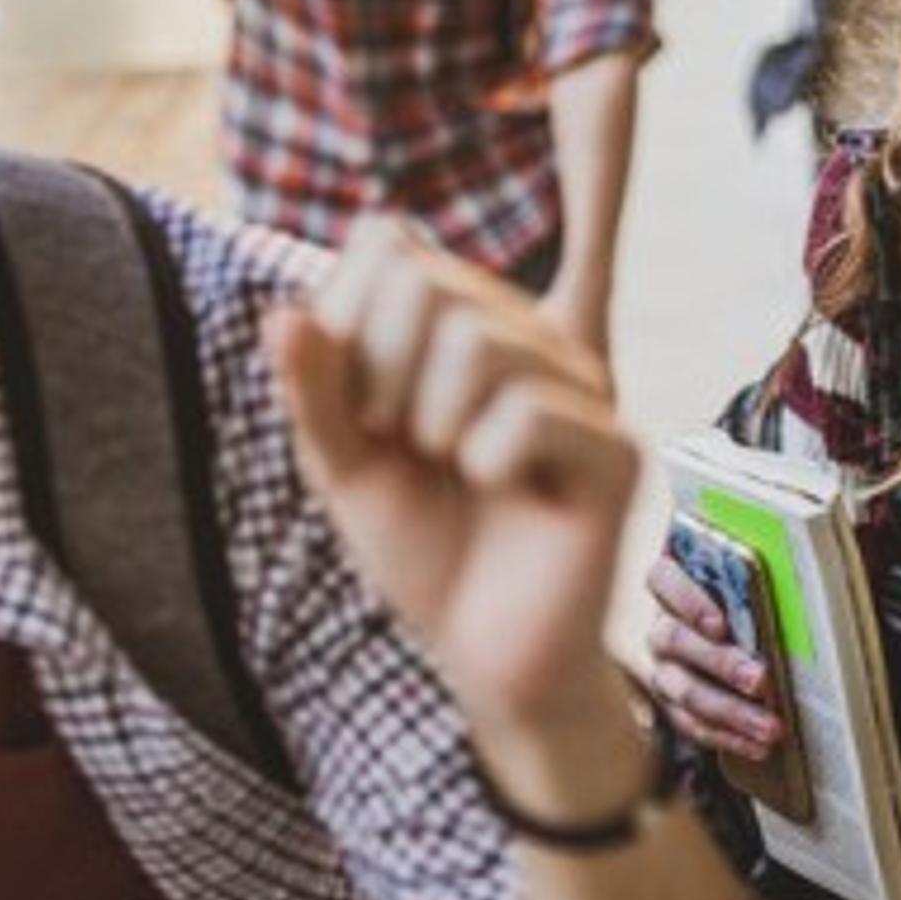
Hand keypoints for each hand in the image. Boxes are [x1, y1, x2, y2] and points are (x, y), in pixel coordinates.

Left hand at [266, 218, 634, 740]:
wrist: (489, 656)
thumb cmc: (424, 549)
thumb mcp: (345, 463)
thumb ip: (316, 390)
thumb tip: (282, 312)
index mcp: (468, 322)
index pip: (390, 243)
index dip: (348, 318)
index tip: (356, 403)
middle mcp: (531, 337)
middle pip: (427, 283)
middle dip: (380, 373)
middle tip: (400, 442)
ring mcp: (583, 388)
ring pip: (479, 342)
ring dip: (430, 422)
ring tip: (450, 468)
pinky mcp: (618, 450)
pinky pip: (529, 414)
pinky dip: (487, 460)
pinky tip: (504, 490)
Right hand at [643, 558, 783, 760]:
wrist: (735, 631)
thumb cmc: (747, 594)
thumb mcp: (749, 577)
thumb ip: (758, 576)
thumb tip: (794, 576)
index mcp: (670, 580)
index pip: (662, 578)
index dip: (687, 601)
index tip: (720, 624)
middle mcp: (660, 624)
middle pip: (676, 641)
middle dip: (720, 663)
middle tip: (760, 680)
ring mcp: (663, 668)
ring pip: (684, 691)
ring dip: (730, 711)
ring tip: (770, 726)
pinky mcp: (674, 705)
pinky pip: (693, 725)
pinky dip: (728, 737)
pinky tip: (758, 746)